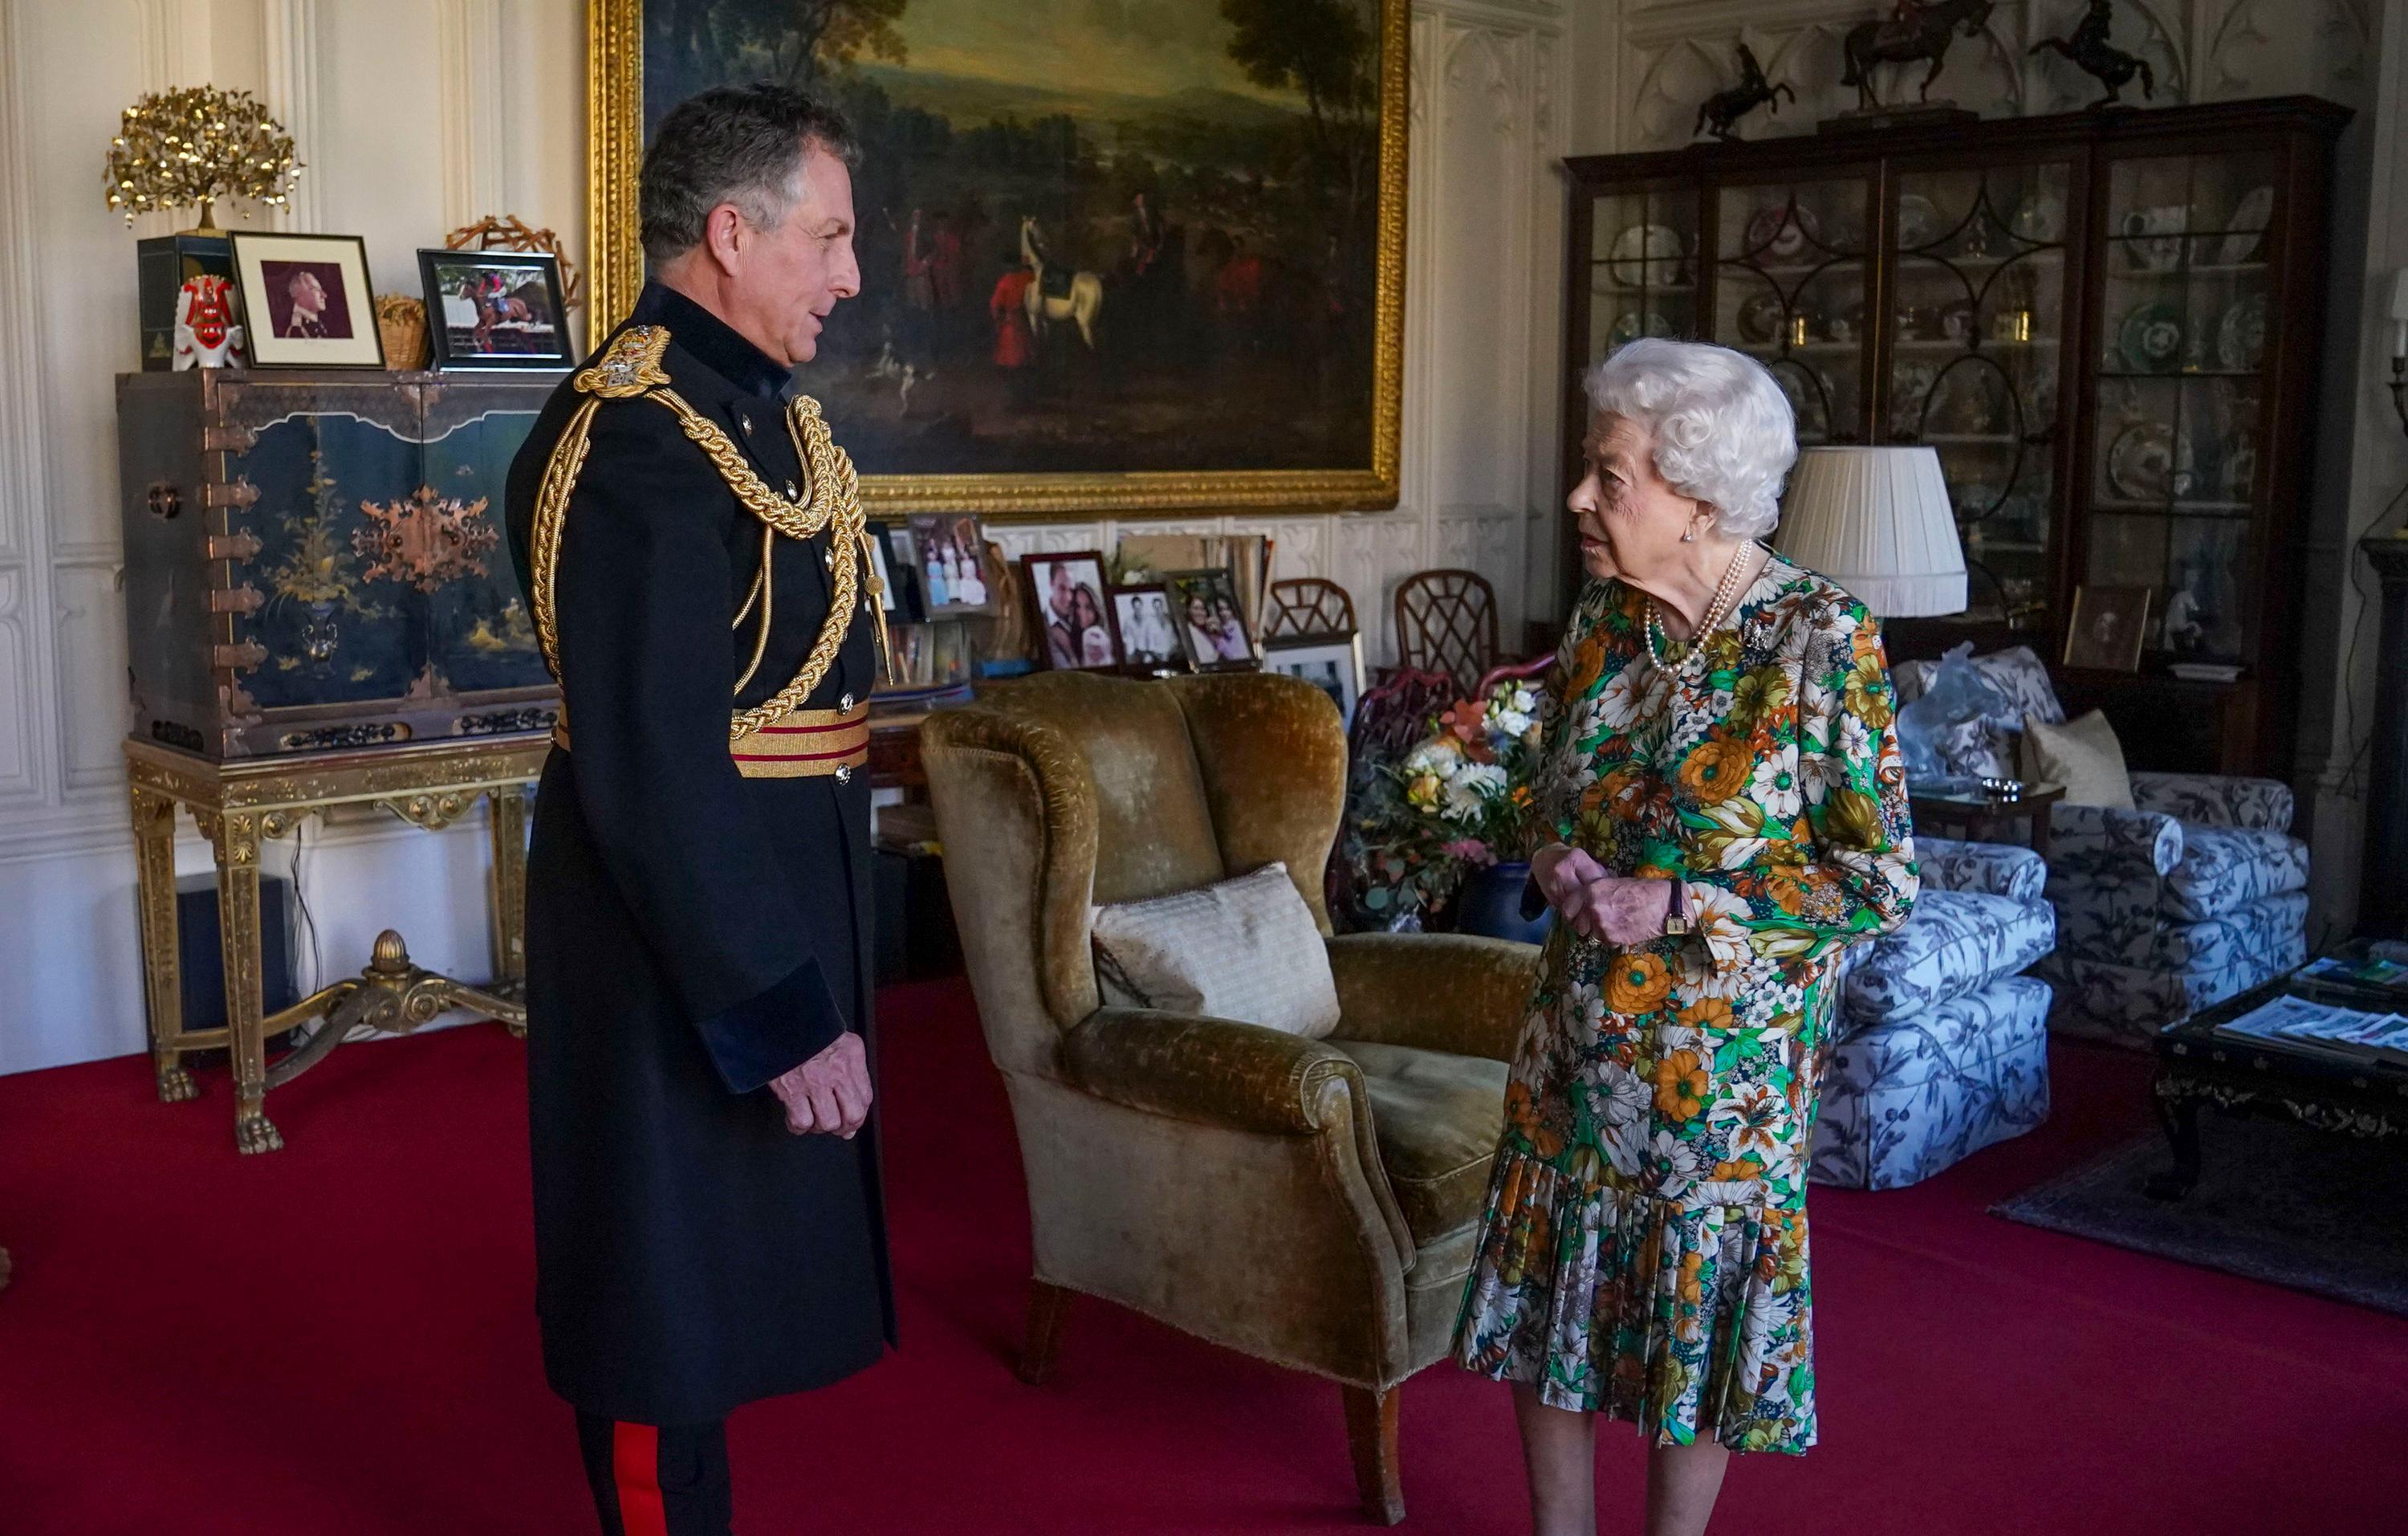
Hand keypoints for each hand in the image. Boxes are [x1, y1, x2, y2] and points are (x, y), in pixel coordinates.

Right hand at [768, 1032, 871, 1138]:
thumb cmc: (812, 1034)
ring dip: (820, 1126)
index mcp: (850, 1059)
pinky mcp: (791, 1089)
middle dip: (844, 1127)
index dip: (858, 1115)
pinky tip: (796, 1117)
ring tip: (814, 1118)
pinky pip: (801, 1121)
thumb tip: (853, 1118)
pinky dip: (798, 1126)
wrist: (783, 1021)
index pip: (865, 1099)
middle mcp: (836, 1071)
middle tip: (835, 1123)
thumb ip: (854, 1075)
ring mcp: (814, 1081)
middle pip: (851, 1116)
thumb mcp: (843, 1044)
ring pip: (827, 1123)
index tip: (850, 1119)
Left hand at [1532, 844, 1672, 944]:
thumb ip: (1597, 893)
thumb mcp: (1614, 883)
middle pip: (1577, 925)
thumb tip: (1586, 902)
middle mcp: (1593, 907)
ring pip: (1591, 934)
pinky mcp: (1612, 938)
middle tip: (1596, 923)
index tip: (1575, 916)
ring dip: (1600, 932)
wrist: (1665, 904)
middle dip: (1585, 926)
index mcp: (1592, 890)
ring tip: (1616, 924)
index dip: (1570, 913)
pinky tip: (1624, 929)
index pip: (1567, 907)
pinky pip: (1605, 942)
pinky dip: (1612, 939)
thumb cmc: (1644, 890)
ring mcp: (1602, 924)